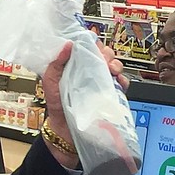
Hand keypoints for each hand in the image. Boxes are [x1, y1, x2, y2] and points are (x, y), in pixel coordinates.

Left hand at [40, 41, 127, 167]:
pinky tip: (119, 81)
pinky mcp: (110, 95)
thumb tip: (68, 45)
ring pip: (115, 67)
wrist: (65, 130)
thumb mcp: (50, 82)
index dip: (93, 44)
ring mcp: (102, 83)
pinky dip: (123, 80)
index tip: (93, 45)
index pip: (88, 48)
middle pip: (105, 55)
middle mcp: (90, 73)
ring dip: (116, 64)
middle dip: (107, 53)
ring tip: (111, 70)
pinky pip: (122, 84)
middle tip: (104, 59)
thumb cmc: (56, 106)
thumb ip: (56, 63)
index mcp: (76, 66)